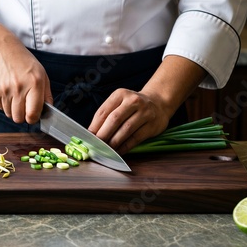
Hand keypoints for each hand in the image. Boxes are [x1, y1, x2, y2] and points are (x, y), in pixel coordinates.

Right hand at [0, 10, 52, 123]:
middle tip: (25, 108)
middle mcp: (19, 87)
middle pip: (18, 118)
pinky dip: (5, 103)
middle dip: (23, 117)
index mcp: (34, 83)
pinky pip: (0, 107)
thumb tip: (48, 111)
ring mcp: (4, 89)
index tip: (34, 116)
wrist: (3, 50)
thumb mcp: (42, 74)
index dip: (33, 119)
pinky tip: (8, 91)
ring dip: (13, 109)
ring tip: (16, 96)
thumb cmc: (25, 63)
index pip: (32, 114)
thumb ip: (46, 94)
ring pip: (9, 114)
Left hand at [88, 55, 207, 154]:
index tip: (88, 137)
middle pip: (114, 119)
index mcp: (120, 94)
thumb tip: (92, 134)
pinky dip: (125, 146)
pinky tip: (118, 151)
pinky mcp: (152, 124)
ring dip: (114, 142)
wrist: (159, 103)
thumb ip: (107, 115)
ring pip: (126, 129)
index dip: (94, 126)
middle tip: (96, 146)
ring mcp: (145, 112)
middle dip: (103, 135)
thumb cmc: (133, 106)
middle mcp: (133, 101)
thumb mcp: (120, 103)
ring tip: (106, 150)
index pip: (104, 111)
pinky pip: (136, 138)